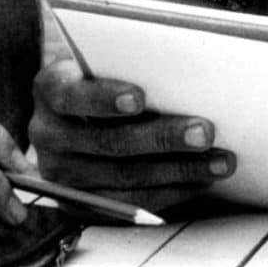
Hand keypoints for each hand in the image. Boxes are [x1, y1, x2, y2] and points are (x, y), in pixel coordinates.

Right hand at [30, 56, 231, 216]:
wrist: (77, 115)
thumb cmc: (104, 78)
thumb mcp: (103, 63)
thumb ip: (131, 66)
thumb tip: (188, 74)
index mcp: (51, 90)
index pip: (72, 95)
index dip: (105, 99)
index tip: (141, 98)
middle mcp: (48, 134)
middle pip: (108, 141)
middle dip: (162, 137)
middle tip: (204, 132)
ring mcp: (62, 174)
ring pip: (125, 176)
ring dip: (179, 169)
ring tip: (219, 160)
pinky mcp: (82, 203)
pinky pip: (131, 203)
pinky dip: (171, 191)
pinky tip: (201, 180)